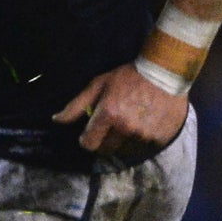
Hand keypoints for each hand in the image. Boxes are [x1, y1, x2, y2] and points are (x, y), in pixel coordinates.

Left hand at [52, 62, 188, 160]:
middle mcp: (126, 128)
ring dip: (125, 140)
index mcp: (109, 114)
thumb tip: (56, 120)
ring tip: (131, 122)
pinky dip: (142, 139)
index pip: (89, 143)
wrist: (165, 71)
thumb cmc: (128, 76)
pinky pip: (145, 147)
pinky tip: (146, 123)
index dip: (87, 139)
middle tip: (112, 125)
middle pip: (107, 149)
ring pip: (126, 149)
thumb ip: (76, 105)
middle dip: (105, 140)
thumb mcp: (99, 85)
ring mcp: (144, 134)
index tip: (90, 133)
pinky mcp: (160, 138)